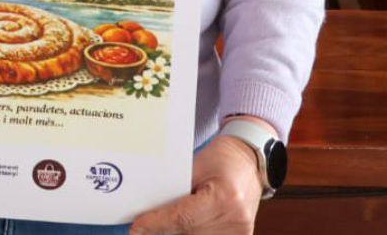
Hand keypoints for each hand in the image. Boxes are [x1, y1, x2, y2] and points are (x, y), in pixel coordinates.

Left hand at [128, 134, 262, 234]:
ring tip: (161, 223)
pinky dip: (193, 232)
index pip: (182, 217)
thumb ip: (176, 190)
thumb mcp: (195, 168)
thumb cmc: (222, 159)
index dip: (156, 223)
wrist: (250, 162)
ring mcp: (241, 231)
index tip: (137, 228)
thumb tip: (148, 208)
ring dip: (177, 232)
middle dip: (162, 229)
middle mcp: (235, 218)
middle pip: (187, 231)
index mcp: (224, 197)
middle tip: (142, 227)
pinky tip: (182, 227)